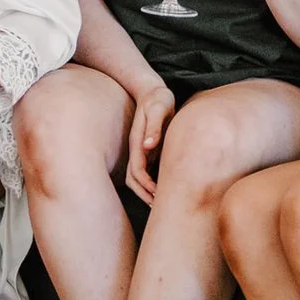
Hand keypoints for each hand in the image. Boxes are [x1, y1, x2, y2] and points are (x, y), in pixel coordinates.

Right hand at [123, 79, 176, 201]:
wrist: (153, 90)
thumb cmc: (158, 98)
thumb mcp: (158, 108)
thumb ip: (154, 127)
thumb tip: (148, 146)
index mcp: (138, 142)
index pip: (137, 172)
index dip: (146, 186)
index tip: (158, 197)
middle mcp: (138, 149)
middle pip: (134, 180)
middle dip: (145, 195)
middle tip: (160, 208)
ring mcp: (141, 150)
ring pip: (138, 177)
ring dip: (147, 191)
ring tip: (161, 203)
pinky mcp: (148, 149)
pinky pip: (146, 171)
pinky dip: (152, 182)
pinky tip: (165, 188)